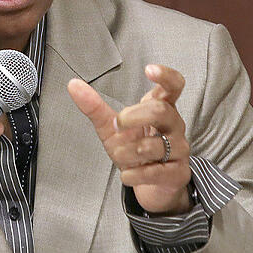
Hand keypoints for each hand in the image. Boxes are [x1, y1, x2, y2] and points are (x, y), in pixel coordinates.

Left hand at [67, 65, 191, 214]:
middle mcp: (173, 125)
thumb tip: (73, 85)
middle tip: (118, 124)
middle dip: (134, 117)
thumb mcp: (111, 126)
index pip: (173, 85)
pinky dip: (133, 174)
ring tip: (120, 155)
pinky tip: (127, 173)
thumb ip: (95, 107)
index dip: (165, 76)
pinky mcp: (177, 173)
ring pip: (155, 146)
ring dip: (128, 152)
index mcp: (161, 107)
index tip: (148, 69)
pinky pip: (155, 172)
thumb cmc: (133, 148)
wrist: (149, 183)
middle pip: (161, 111)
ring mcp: (179, 148)